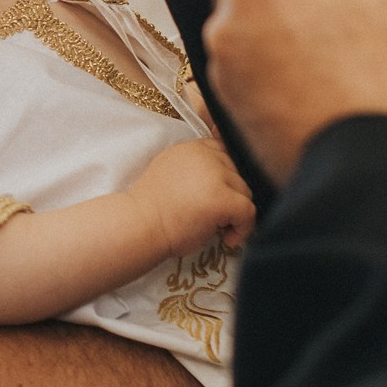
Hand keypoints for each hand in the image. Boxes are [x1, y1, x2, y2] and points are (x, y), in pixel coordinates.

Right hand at [127, 140, 255, 255]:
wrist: (138, 226)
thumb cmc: (151, 209)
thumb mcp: (171, 173)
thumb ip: (195, 168)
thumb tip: (222, 180)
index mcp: (191, 148)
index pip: (224, 153)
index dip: (225, 178)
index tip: (216, 196)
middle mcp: (204, 155)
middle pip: (238, 173)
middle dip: (231, 196)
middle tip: (216, 217)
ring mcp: (214, 175)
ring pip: (246, 192)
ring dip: (236, 213)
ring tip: (219, 229)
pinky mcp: (222, 198)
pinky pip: (248, 212)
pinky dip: (243, 229)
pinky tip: (227, 239)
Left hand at [202, 0, 386, 183]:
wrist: (369, 180)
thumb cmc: (381, 87)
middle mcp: (227, 25)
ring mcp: (225, 69)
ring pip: (247, 15)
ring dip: (282, 2)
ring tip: (334, 8)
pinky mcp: (235, 107)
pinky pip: (250, 55)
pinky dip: (276, 41)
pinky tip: (319, 54)